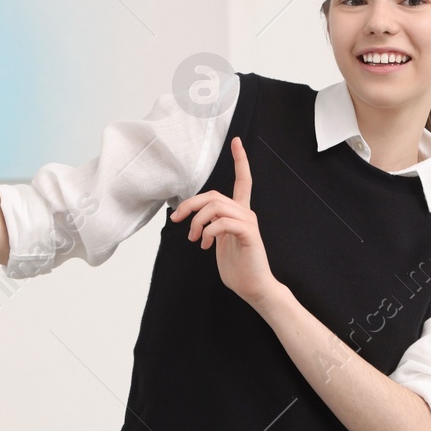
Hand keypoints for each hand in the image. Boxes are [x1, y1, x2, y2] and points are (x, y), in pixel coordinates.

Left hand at [169, 136, 281, 308]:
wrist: (254, 288)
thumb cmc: (238, 268)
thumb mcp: (220, 242)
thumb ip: (213, 226)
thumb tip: (199, 220)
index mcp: (240, 213)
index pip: (243, 181)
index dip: (240, 160)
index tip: (237, 141)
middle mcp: (246, 213)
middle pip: (213, 195)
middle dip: (190, 205)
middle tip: (176, 221)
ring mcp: (248, 223)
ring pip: (215, 207)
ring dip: (197, 222)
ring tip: (194, 238)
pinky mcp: (248, 234)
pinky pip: (222, 223)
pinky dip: (208, 232)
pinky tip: (205, 245)